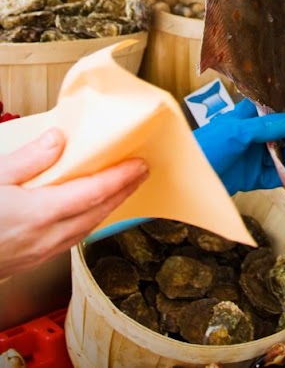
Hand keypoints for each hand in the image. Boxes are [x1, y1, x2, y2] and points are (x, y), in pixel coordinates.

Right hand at [0, 128, 148, 279]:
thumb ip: (28, 159)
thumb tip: (58, 140)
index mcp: (38, 213)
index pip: (93, 193)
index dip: (121, 178)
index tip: (140, 164)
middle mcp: (44, 237)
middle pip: (97, 213)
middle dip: (123, 192)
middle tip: (140, 172)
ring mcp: (38, 252)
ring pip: (86, 229)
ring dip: (108, 208)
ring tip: (121, 189)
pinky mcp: (29, 260)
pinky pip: (70, 239)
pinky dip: (88, 221)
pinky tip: (87, 212)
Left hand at [193, 99, 284, 194]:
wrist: (184, 181)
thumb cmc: (205, 148)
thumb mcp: (235, 132)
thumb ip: (265, 126)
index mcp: (244, 118)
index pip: (270, 112)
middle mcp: (250, 136)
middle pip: (280, 135)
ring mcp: (251, 158)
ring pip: (281, 155)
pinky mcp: (252, 178)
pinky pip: (277, 175)